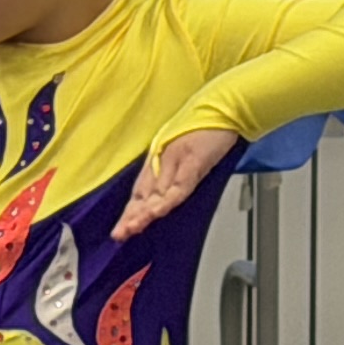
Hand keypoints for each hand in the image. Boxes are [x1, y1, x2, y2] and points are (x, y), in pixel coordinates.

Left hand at [114, 126, 236, 239]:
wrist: (224, 109)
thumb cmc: (205, 130)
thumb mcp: (185, 156)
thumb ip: (172, 176)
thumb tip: (162, 200)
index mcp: (158, 161)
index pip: (141, 191)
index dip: (131, 211)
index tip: (122, 230)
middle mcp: (162, 161)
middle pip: (143, 193)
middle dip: (131, 216)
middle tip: (119, 235)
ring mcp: (176, 160)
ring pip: (156, 191)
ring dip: (143, 212)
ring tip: (131, 228)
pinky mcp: (192, 160)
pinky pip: (179, 185)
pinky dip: (169, 199)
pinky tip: (158, 212)